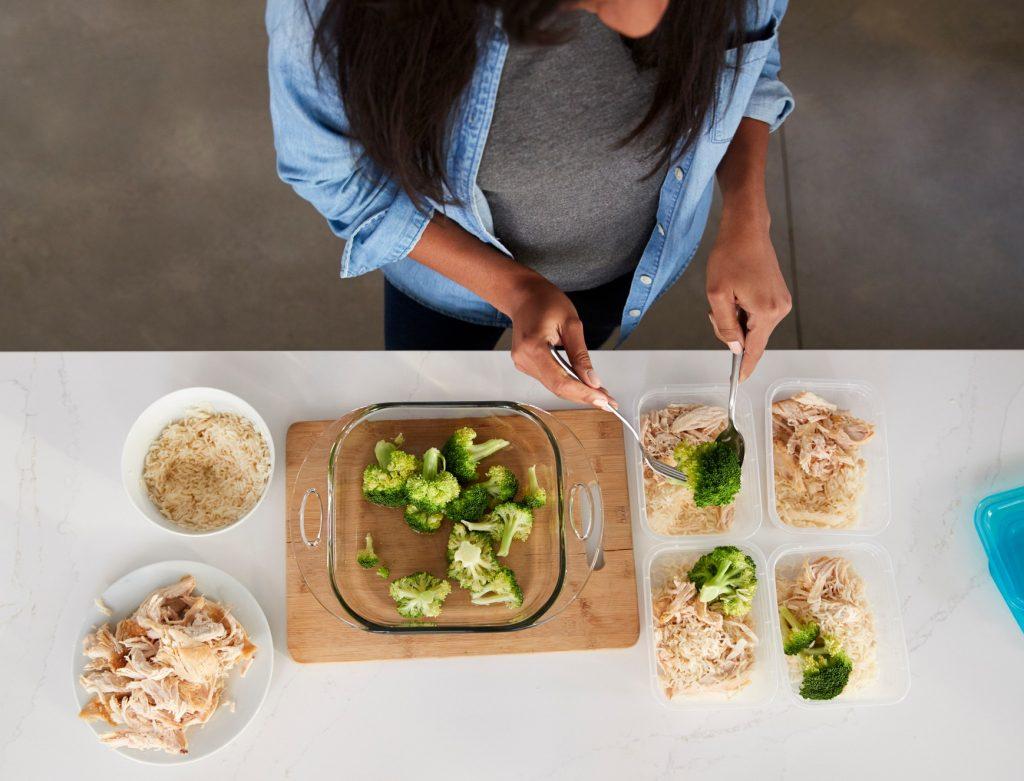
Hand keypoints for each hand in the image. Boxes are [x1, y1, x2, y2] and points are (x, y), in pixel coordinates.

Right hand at [505, 277, 614, 406]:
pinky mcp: (526, 365)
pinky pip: (550, 380)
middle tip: (609, 402)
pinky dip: (568, 384)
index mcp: (533, 347)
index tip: (603, 400)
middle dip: (585, 396)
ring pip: (554, 387)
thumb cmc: (546, 302)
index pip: (560, 381)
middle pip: (557, 388)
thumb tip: (592, 380)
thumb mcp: (571, 323)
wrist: (524, 296)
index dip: (583, 394)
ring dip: (578, 392)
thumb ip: (581, 355)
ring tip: (601, 395)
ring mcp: (523, 364)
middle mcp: (524, 359)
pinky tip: (583, 385)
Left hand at [706, 217, 791, 380]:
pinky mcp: (779, 297)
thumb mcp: (718, 294)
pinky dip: (744, 312)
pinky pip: (758, 316)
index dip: (744, 367)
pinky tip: (737, 293)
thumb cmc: (730, 256)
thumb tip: (735, 349)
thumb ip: (725, 326)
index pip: (754, 349)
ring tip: (729, 294)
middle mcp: (780, 310)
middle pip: (752, 339)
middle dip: (731, 331)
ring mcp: (782, 303)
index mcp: (766, 312)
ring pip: (754, 327)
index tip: (738, 382)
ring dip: (736, 319)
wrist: (746, 231)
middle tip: (719, 306)